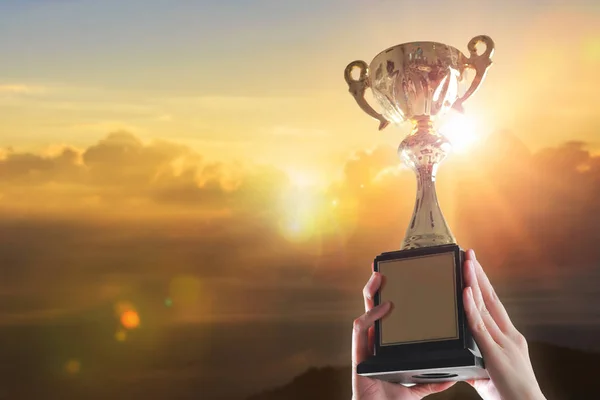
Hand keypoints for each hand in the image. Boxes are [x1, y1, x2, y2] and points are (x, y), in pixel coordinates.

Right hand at [352, 270, 455, 399]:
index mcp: (385, 345)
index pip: (387, 316)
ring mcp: (366, 345)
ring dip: (370, 292)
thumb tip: (454, 376)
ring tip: (380, 278)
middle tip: (385, 269)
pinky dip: (372, 316)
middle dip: (376, 287)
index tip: (398, 281)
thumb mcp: (417, 388)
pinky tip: (384, 307)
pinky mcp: (359, 353)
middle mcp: (375, 341)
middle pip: (374, 307)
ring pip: (365, 311)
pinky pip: (361, 328)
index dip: (389, 297)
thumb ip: (432, 381)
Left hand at [463, 249, 545, 399]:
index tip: (475, 267)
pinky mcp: (495, 353)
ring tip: (466, 263)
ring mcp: (503, 342)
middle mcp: (508, 335)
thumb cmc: (511, 394)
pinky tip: (465, 292)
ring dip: (473, 283)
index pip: (493, 304)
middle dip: (478, 275)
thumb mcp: (490, 373)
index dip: (483, 284)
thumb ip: (477, 362)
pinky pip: (479, 326)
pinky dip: (471, 308)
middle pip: (490, 298)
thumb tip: (462, 362)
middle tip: (468, 254)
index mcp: (509, 337)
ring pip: (484, 307)